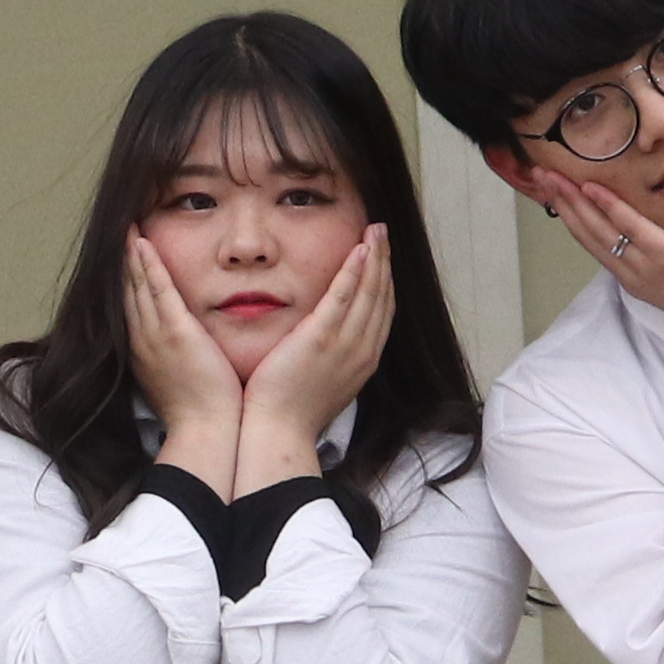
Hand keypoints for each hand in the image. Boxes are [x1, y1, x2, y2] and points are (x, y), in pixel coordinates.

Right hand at [118, 235, 247, 459]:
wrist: (205, 431)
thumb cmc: (199, 413)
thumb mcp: (178, 381)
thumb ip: (175, 361)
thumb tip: (181, 353)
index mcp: (141, 351)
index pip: (129, 306)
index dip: (124, 278)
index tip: (124, 255)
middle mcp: (140, 340)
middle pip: (125, 291)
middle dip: (122, 260)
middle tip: (119, 230)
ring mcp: (155, 335)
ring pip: (137, 285)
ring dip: (130, 254)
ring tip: (126, 227)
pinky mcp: (175, 332)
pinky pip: (158, 290)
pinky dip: (148, 265)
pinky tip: (142, 242)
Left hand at [233, 236, 396, 490]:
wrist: (278, 433)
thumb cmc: (290, 412)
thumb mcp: (321, 382)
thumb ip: (328, 357)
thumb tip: (324, 343)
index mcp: (363, 361)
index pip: (381, 313)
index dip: (384, 281)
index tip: (380, 258)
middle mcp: (363, 351)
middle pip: (382, 297)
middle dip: (384, 262)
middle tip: (382, 233)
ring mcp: (346, 345)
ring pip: (369, 292)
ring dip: (375, 257)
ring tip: (375, 230)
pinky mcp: (322, 339)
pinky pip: (344, 297)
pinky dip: (354, 271)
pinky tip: (359, 248)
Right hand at [522, 153, 663, 339]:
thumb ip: (663, 249)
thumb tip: (657, 227)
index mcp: (633, 276)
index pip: (592, 241)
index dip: (569, 214)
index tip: (553, 190)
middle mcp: (631, 273)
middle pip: (585, 233)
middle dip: (560, 202)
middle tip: (538, 174)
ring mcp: (646, 266)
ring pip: (598, 228)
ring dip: (572, 199)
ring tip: (551, 174)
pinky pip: (630, 227)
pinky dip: (608, 206)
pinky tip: (591, 187)